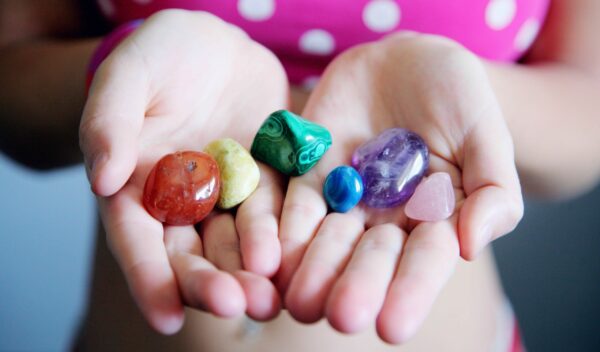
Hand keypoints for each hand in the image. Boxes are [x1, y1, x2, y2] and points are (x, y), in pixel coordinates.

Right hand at [79, 10, 287, 333]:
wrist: (215, 45)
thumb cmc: (160, 56)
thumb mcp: (128, 77)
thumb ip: (110, 124)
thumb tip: (103, 180)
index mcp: (138, 189)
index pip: (137, 241)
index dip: (149, 280)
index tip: (165, 317)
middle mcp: (183, 203)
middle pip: (192, 254)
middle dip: (210, 284)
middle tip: (234, 305)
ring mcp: (229, 195)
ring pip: (238, 242)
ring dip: (253, 272)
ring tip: (269, 298)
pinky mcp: (267, 180)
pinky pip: (277, 210)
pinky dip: (286, 234)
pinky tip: (299, 257)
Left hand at [277, 33, 522, 342]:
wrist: (405, 61)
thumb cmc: (457, 96)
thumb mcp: (486, 134)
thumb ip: (492, 191)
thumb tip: (471, 246)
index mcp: (433, 221)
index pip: (424, 262)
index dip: (410, 292)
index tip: (393, 326)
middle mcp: (385, 221)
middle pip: (369, 260)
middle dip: (356, 287)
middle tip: (342, 316)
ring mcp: (345, 201)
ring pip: (325, 242)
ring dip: (312, 271)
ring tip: (300, 300)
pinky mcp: (308, 177)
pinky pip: (291, 206)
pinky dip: (280, 230)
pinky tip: (269, 258)